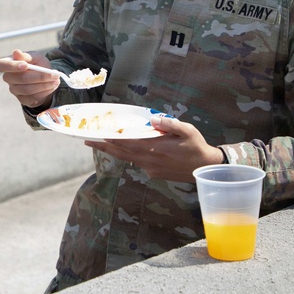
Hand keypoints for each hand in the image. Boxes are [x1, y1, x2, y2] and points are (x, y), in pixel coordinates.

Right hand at [0, 49, 59, 108]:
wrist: (46, 78)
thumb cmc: (38, 64)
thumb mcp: (35, 57)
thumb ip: (27, 56)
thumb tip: (16, 52)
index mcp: (8, 64)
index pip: (0, 65)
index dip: (11, 66)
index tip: (25, 66)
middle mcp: (8, 78)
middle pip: (19, 79)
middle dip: (39, 77)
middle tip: (54, 74)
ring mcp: (14, 90)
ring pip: (27, 89)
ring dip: (44, 85)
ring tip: (55, 80)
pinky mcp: (22, 99)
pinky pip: (32, 98)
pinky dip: (44, 92)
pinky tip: (52, 86)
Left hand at [85, 114, 223, 182]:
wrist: (205, 168)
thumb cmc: (196, 146)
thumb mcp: (187, 131)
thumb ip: (169, 124)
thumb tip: (152, 119)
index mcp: (156, 149)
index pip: (129, 143)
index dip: (113, 139)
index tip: (99, 135)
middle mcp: (150, 160)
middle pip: (122, 153)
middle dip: (104, 147)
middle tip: (88, 142)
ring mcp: (151, 169)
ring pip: (128, 159)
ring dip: (114, 151)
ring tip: (102, 143)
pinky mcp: (154, 174)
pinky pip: (138, 163)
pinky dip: (129, 156)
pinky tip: (128, 149)